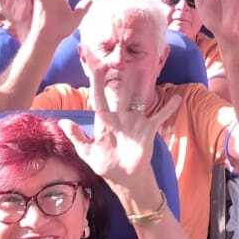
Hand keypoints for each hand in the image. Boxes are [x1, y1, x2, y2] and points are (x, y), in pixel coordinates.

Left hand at [63, 63, 179, 191]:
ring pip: (138, 99)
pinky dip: (168, 108)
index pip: (99, 98)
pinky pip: (158, 116)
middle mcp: (120, 118)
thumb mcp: (88, 153)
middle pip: (121, 93)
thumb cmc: (106, 166)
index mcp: (104, 121)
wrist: (125, 179)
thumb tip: (62, 121)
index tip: (96, 68)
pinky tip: (176, 98)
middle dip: (121, 77)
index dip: (97, 83)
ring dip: (142, 85)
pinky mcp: (148, 130)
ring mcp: (135, 122)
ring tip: (146, 69)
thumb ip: (77, 137)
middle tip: (122, 59)